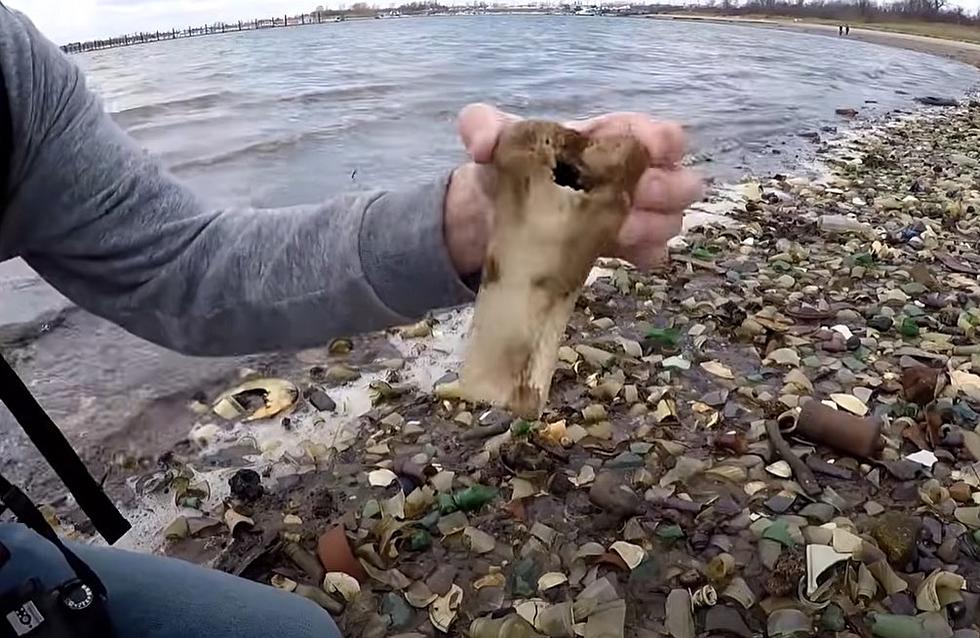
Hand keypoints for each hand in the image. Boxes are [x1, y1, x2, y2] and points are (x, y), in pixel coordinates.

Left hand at [443, 103, 703, 275]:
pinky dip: (646, 254)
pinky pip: (650, 253)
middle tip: (634, 198)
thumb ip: (483, 127)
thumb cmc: (503, 170)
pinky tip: (630, 258)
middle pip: (674, 179)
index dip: (662, 140)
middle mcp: (624, 175)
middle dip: (663, 188)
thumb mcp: (491, 142)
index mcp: (603, 140)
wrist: (489, 220)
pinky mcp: (615, 248)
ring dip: (654, 224)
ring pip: (669, 218)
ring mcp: (625, 213)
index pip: (648, 134)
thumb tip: (482, 143)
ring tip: (619, 231)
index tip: (656, 150)